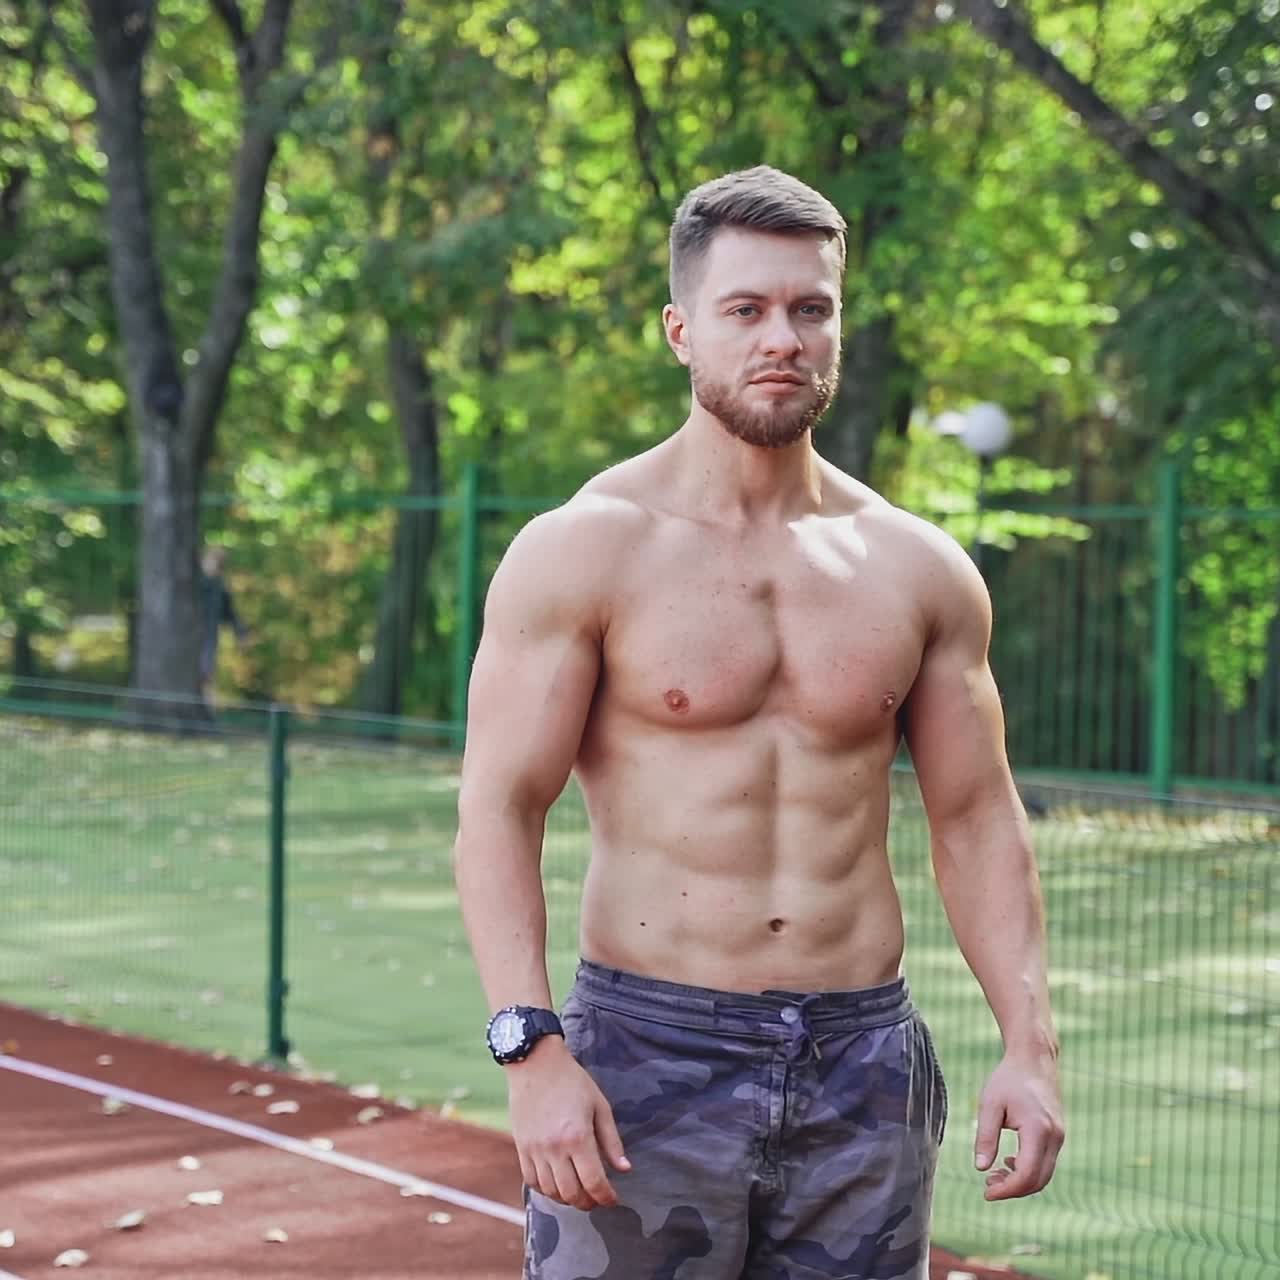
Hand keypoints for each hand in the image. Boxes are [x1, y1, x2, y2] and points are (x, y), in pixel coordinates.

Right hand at [507, 1037, 630, 1210]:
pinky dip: (546, 1189)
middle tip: (597, 1197)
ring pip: (551, 1191)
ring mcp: (535, 1150)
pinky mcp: (521, 1147)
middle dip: (588, 1202)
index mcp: (578, 1137)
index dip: (606, 1197)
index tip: (613, 1199)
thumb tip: (624, 1169)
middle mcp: (554, 1148)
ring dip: (567, 1199)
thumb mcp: (600, 1105)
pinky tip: (557, 1183)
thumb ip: (612, 1141)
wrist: (535, 1063)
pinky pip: (532, 1181)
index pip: (594, 1182)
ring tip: (579, 1192)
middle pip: (572, 1193)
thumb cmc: (572, 1081)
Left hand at [973, 1052, 1063, 1199]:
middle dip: (1013, 1189)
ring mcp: (1059, 1137)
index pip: (1026, 1175)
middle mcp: (1055, 1137)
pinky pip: (1047, 1163)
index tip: (986, 1192)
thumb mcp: (990, 1104)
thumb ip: (985, 1137)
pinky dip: (1030, 1170)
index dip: (1006, 1189)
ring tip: (995, 1175)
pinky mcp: (1058, 1134)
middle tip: (988, 1185)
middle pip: (1038, 1181)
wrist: (1033, 1059)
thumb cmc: (1008, 1079)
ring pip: (1044, 1175)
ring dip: (1021, 1182)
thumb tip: (980, 1169)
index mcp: (1038, 1130)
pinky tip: (1009, 1162)